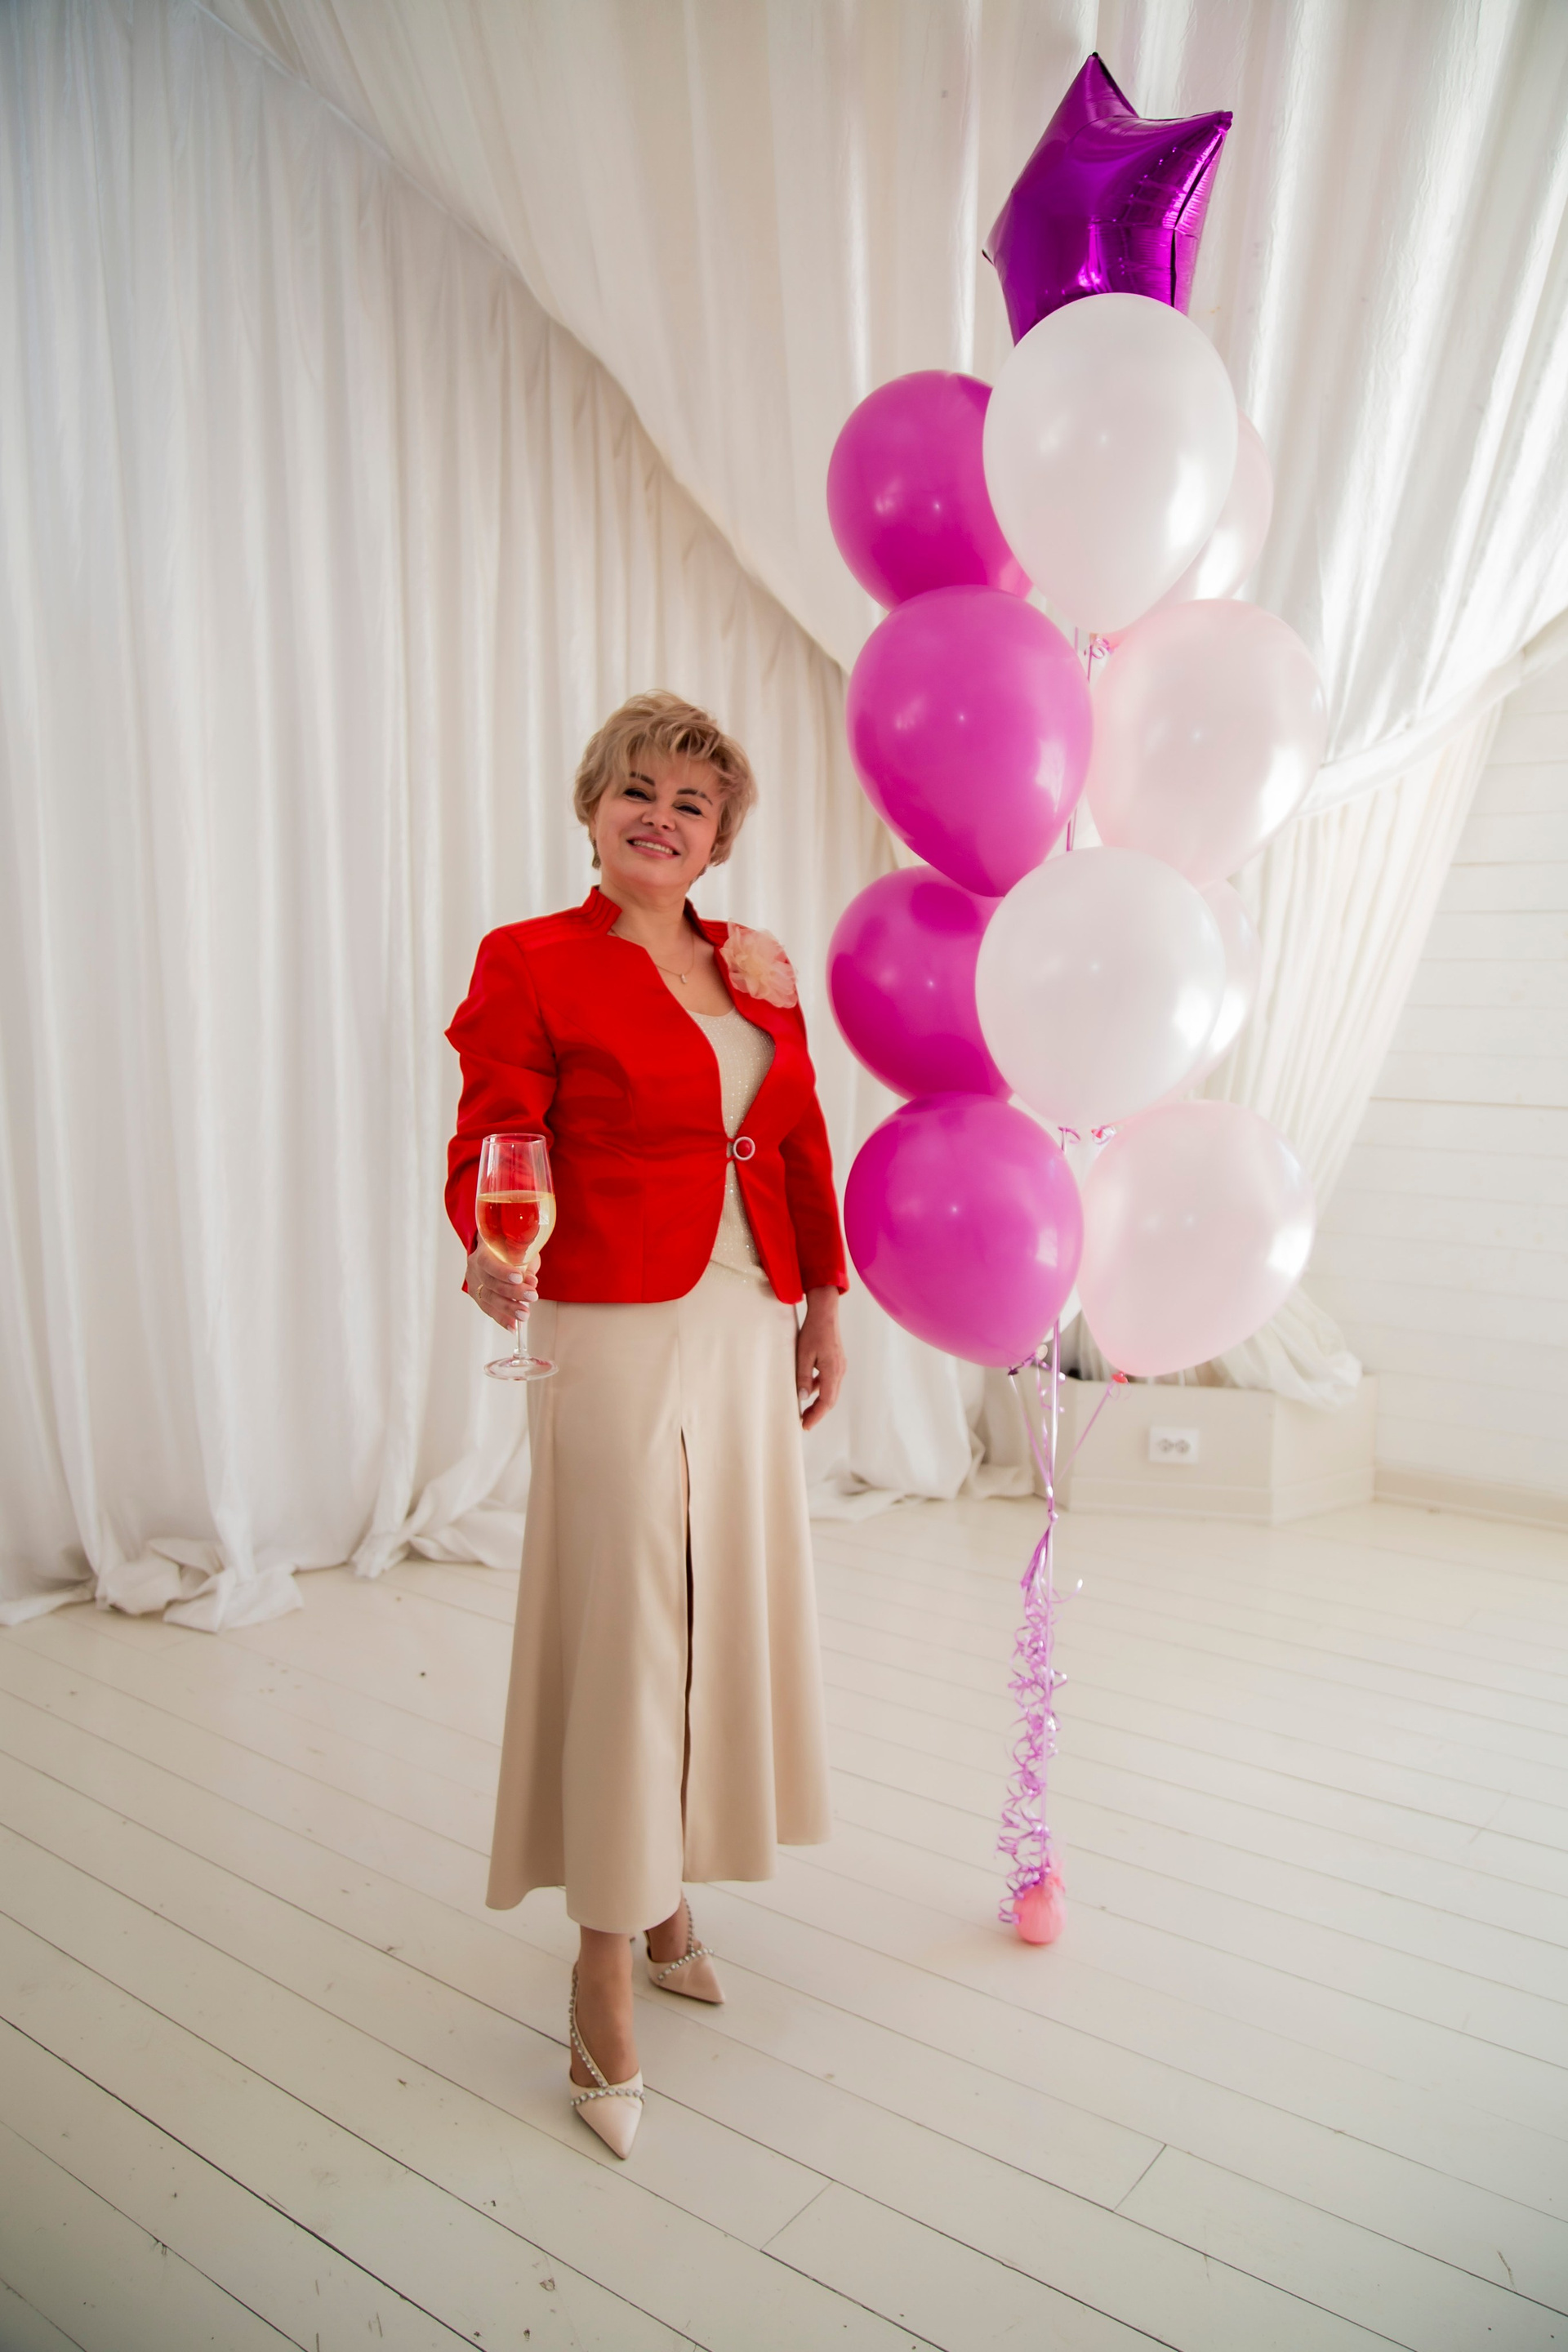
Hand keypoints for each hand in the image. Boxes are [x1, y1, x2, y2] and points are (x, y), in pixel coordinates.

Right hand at [466, 1243, 538, 1330]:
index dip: (502, 1271)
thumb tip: (531, 1282)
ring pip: (488, 1298)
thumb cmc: (511, 1247)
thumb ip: (525, 1265)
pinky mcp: (476, 1294)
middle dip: (512, 1292)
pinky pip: (488, 1309)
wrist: (495, 1249)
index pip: (488, 1262)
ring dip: (508, 1308)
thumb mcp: (521, 1248)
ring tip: (524, 1315)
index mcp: (483, 1248)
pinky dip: (502, 1318)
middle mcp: (475, 1266)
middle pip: (489, 1283)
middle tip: (532, 1296)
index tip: (519, 1278)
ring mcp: (474, 1281)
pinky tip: (513, 1326)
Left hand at [796, 1287, 845, 1429]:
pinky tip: (808, 1391)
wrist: (825, 1313)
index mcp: (832, 1371)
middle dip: (818, 1413)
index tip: (805, 1425)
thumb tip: (802, 1397)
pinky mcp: (836, 1362)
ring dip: (819, 1402)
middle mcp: (839, 1371)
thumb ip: (803, 1377)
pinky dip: (820, 1390)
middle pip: (830, 1399)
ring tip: (805, 1411)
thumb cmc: (813, 1331)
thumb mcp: (803, 1354)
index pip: (826, 1401)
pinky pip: (829, 1382)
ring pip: (830, 1391)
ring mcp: (840, 1367)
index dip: (816, 1416)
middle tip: (805, 1423)